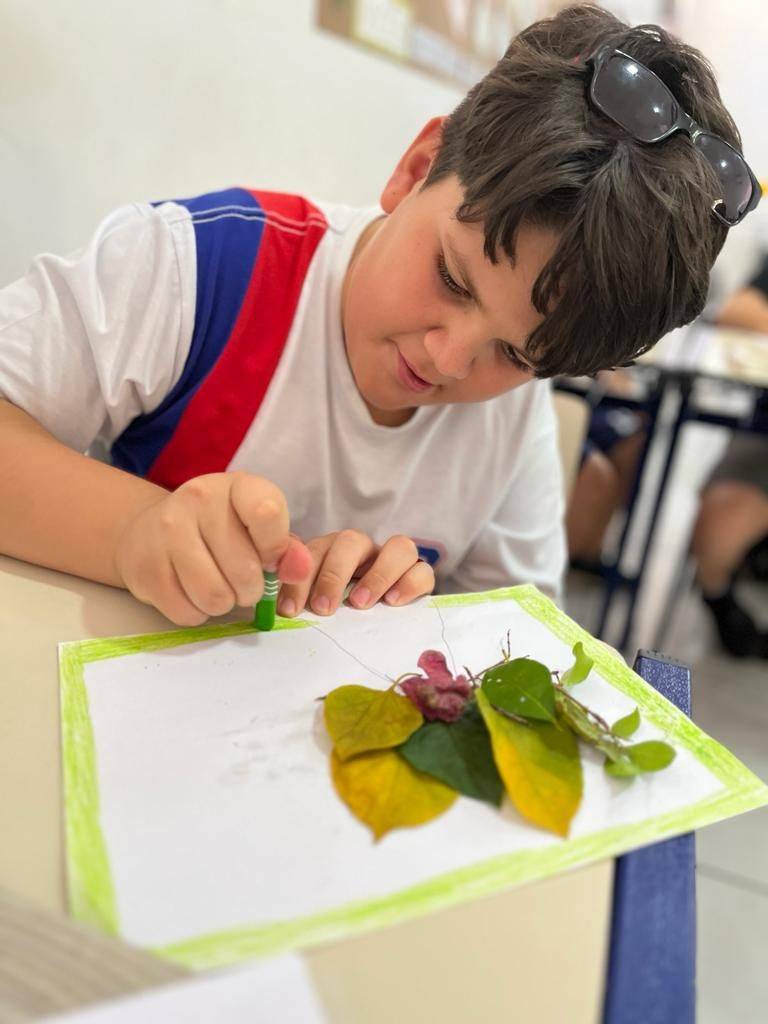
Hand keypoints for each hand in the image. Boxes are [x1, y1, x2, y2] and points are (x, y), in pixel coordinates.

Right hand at [114, 472, 312, 625]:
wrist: (150, 530)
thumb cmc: (219, 529)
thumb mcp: (258, 528)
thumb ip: (286, 549)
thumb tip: (300, 571)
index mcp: (236, 485)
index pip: (267, 514)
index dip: (276, 550)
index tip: (270, 559)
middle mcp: (198, 499)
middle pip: (245, 570)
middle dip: (252, 589)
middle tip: (243, 582)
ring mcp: (166, 531)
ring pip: (215, 597)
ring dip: (225, 604)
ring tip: (219, 587)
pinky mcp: (145, 568)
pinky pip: (187, 613)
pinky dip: (197, 613)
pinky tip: (192, 592)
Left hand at [277, 530, 434, 616]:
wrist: (378, 620)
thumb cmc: (336, 610)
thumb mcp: (314, 602)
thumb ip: (300, 596)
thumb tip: (278, 606)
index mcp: (331, 551)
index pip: (314, 550)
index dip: (300, 578)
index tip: (290, 609)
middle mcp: (363, 550)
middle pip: (351, 540)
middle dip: (334, 574)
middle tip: (323, 608)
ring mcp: (394, 560)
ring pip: (398, 545)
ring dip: (378, 574)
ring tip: (360, 604)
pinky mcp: (419, 575)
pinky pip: (423, 569)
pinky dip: (409, 583)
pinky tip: (392, 603)